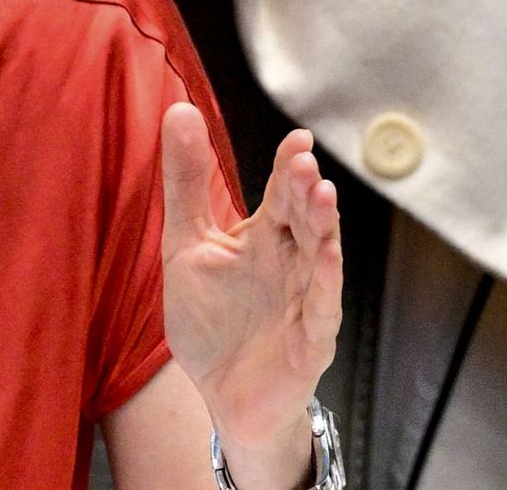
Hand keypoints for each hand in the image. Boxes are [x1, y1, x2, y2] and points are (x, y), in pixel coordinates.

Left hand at [158, 103, 342, 449]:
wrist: (222, 397)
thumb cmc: (213, 322)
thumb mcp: (187, 245)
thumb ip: (186, 183)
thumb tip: (179, 109)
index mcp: (265, 238)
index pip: (282, 194)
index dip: (290, 167)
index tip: (298, 140)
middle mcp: (291, 263)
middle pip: (304, 219)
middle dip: (305, 191)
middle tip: (303, 162)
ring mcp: (305, 302)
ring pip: (321, 257)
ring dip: (323, 227)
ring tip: (322, 195)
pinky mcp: (310, 342)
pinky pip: (321, 309)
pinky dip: (326, 283)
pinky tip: (328, 258)